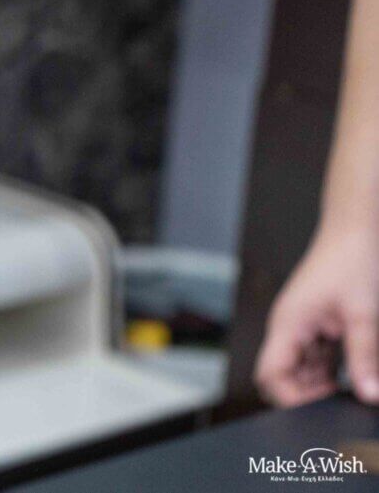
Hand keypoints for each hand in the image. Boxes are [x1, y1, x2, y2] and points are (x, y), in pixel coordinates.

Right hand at [255, 228, 378, 406]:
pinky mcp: (316, 324)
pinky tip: (353, 371)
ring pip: (300, 368)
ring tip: (352, 385)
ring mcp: (301, 325)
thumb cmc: (350, 260)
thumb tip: (369, 393)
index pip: (271, 374)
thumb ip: (365, 358)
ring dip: (321, 381)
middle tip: (340, 400)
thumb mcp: (363, 314)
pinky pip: (316, 356)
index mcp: (288, 323)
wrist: (355, 231)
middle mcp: (288, 326)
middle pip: (282, 375)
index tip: (318, 409)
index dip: (290, 397)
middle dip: (306, 393)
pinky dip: (332, 368)